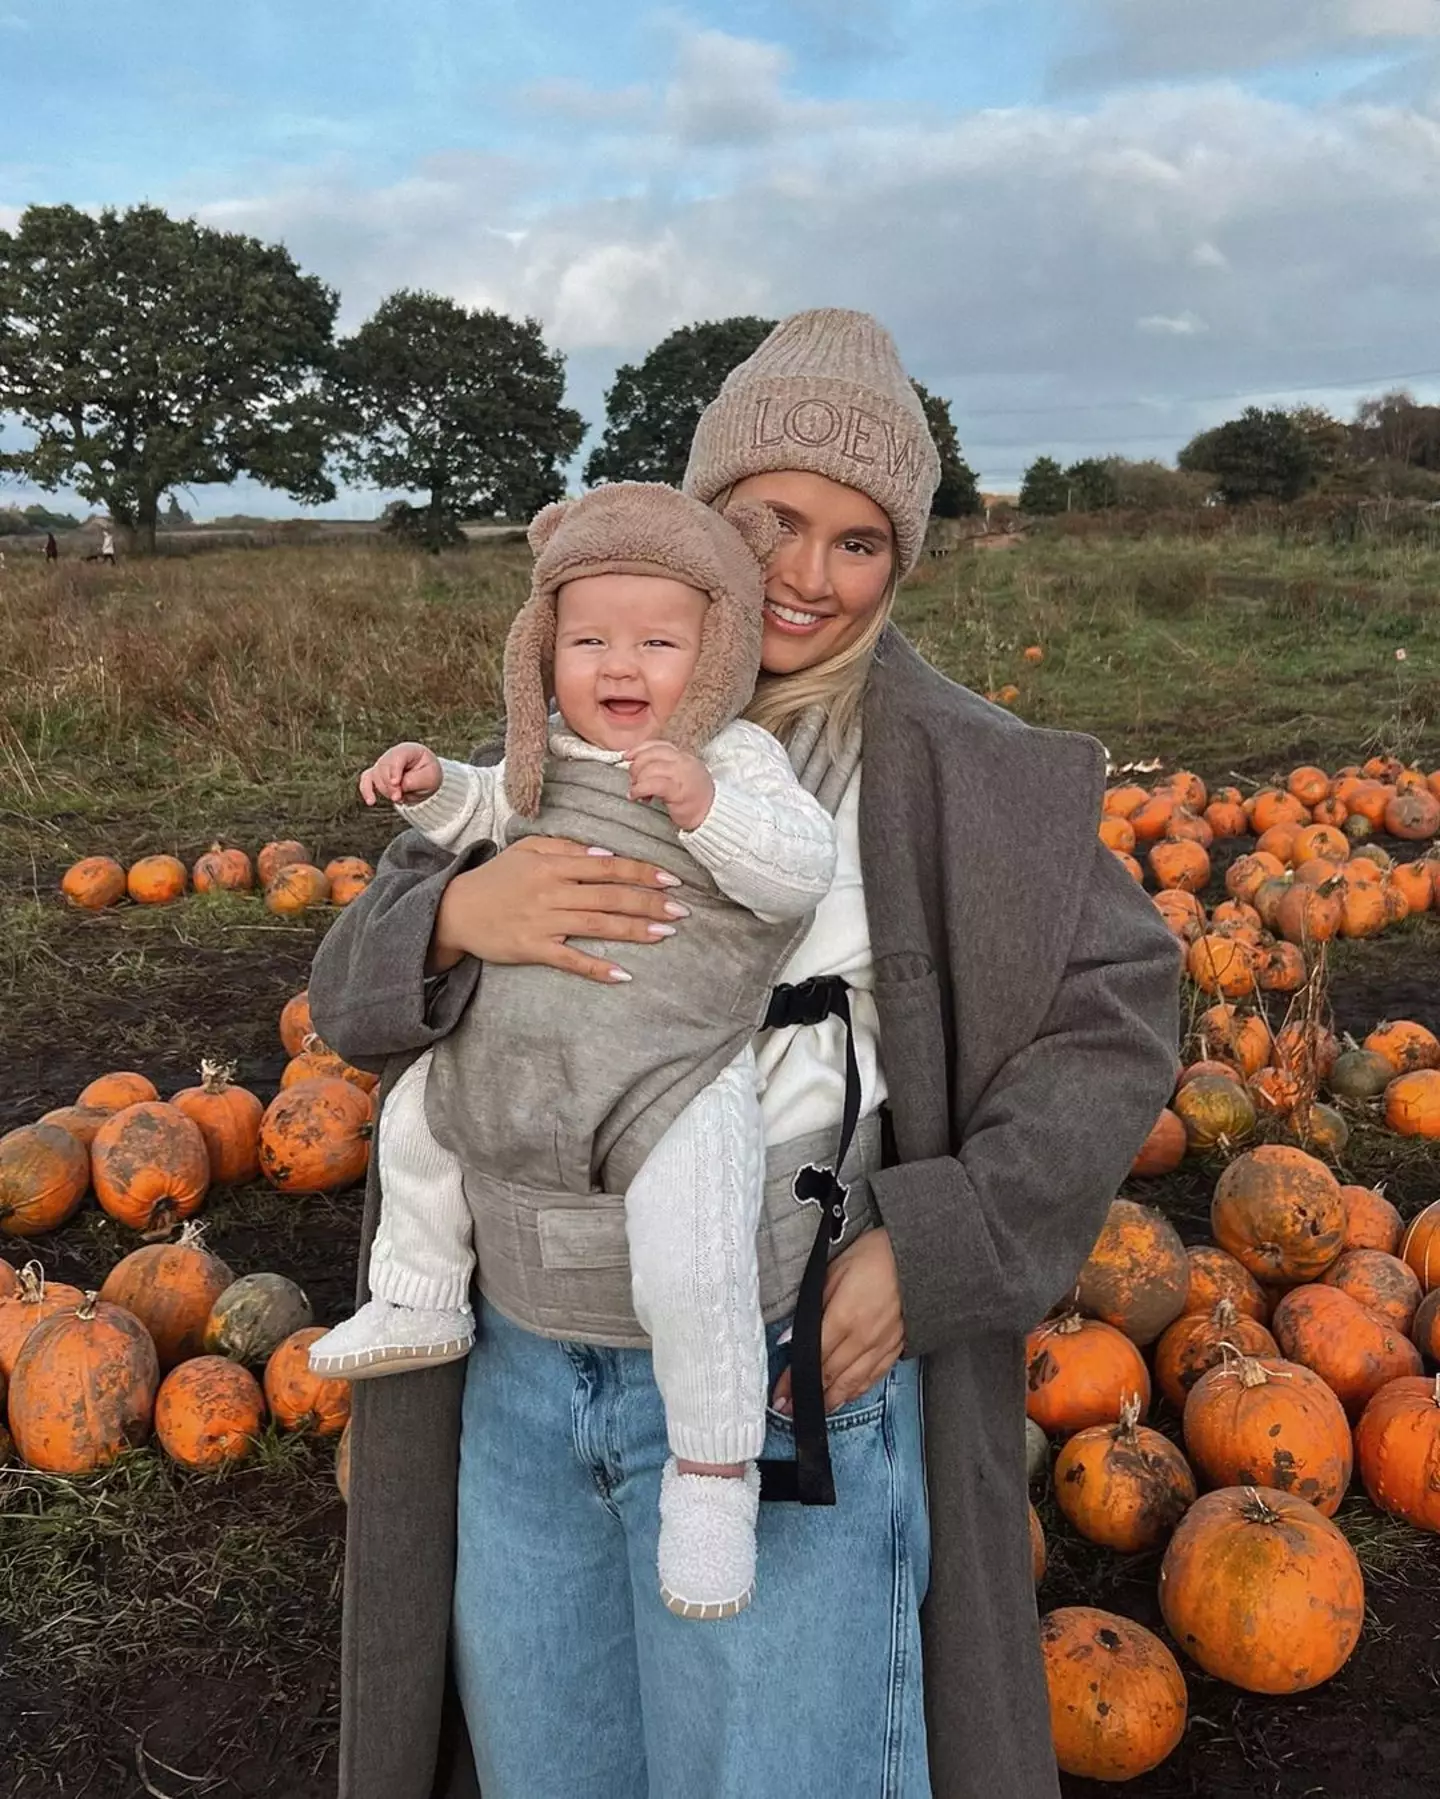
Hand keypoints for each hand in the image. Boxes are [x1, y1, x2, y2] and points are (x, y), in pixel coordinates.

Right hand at [361, 742, 441, 805]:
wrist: (425, 781)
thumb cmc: (429, 775)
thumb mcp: (429, 778)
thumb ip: (414, 781)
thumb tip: (398, 786)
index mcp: (408, 750)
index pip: (397, 757)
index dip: (395, 770)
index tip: (396, 783)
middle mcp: (392, 754)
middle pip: (384, 767)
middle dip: (390, 785)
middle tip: (399, 797)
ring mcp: (382, 763)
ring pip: (375, 776)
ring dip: (385, 790)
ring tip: (399, 798)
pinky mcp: (376, 774)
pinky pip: (366, 780)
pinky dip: (366, 790)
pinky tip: (371, 801)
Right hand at [428, 836, 689, 982]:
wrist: (455, 910)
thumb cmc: (497, 878)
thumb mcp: (527, 850)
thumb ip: (566, 847)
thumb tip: (606, 854)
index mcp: (553, 865)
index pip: (607, 867)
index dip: (641, 873)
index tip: (671, 881)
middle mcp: (551, 891)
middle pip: (609, 896)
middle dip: (648, 903)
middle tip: (681, 910)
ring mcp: (543, 922)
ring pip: (597, 925)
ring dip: (635, 930)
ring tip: (666, 933)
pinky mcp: (533, 949)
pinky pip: (571, 960)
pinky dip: (597, 968)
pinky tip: (623, 974)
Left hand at [625, 740, 714, 832]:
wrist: (713, 816)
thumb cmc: (695, 800)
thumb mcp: (681, 778)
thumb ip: (664, 769)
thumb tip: (638, 767)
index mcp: (684, 757)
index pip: (658, 745)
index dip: (639, 749)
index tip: (627, 756)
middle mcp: (684, 762)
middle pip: (651, 755)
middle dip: (636, 767)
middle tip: (633, 781)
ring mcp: (682, 775)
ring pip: (650, 768)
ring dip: (637, 780)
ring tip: (636, 792)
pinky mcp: (678, 791)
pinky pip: (653, 784)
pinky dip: (640, 789)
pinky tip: (637, 796)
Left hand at [770, 1229, 906, 1416]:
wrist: (918, 1255)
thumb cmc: (875, 1256)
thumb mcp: (834, 1272)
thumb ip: (811, 1306)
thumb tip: (790, 1337)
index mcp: (844, 1319)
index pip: (812, 1359)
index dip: (793, 1380)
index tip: (780, 1396)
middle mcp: (863, 1339)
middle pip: (830, 1377)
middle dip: (806, 1395)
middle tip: (790, 1408)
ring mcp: (881, 1346)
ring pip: (852, 1384)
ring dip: (830, 1400)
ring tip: (813, 1410)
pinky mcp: (896, 1347)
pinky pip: (873, 1378)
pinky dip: (856, 1391)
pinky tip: (845, 1396)